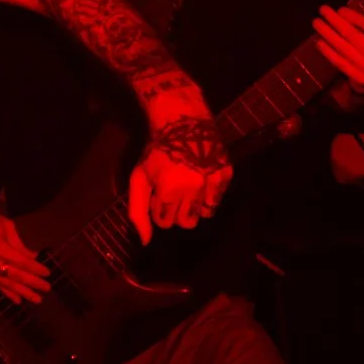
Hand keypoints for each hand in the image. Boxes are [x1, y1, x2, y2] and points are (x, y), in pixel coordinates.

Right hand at [0, 194, 50, 303]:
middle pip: (14, 275)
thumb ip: (19, 244)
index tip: (48, 273)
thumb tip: (34, 257)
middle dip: (32, 283)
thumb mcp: (6, 226)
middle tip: (47, 289)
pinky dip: (7, 292)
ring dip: (22, 292)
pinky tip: (18, 300)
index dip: (35, 268)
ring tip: (36, 300)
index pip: (20, 262)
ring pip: (5, 283)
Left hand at [129, 102, 230, 245]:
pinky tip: (201, 180)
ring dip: (192, 205)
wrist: (182, 121)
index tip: (159, 191)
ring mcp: (211, 180)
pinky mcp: (226, 174)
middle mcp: (193, 187)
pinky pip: (216, 201)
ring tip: (187, 186)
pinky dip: (208, 196)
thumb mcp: (139, 179)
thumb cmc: (156, 152)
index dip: (158, 207)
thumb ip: (138, 212)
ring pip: (202, 215)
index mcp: (168, 189)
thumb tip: (145, 242)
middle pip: (185, 222)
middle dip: (176, 210)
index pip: (164, 222)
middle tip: (173, 191)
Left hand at [313, 6, 363, 98]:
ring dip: (328, 34)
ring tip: (317, 23)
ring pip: (344, 48)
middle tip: (322, 10)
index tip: (339, 10)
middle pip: (353, 35)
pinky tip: (319, 42)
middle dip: (336, 21)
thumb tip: (342, 12)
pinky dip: (328, 51)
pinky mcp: (358, 78)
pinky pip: (340, 62)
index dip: (353, 17)